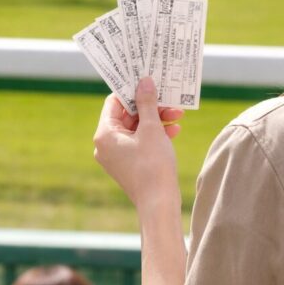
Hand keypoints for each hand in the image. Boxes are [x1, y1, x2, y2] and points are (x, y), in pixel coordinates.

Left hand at [93, 77, 184, 213]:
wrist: (158, 203)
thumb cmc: (153, 164)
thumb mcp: (151, 128)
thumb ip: (147, 103)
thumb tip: (143, 81)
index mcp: (104, 134)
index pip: (114, 102)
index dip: (131, 91)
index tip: (148, 83)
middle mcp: (106, 144)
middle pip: (127, 115)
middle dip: (151, 107)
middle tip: (170, 100)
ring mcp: (116, 156)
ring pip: (136, 129)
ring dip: (157, 120)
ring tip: (178, 116)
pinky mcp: (128, 164)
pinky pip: (139, 142)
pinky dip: (155, 135)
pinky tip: (175, 130)